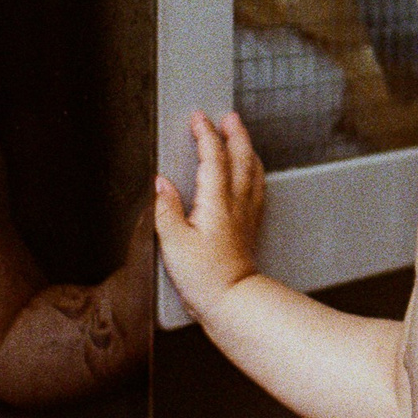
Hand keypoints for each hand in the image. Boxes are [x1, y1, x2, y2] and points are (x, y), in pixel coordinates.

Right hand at [150, 111, 265, 319]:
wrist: (232, 300)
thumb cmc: (204, 277)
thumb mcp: (173, 243)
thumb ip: (166, 209)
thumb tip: (161, 184)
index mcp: (215, 202)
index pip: (212, 157)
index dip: (205, 134)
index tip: (198, 118)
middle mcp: (235, 203)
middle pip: (240, 158)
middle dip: (234, 133)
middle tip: (228, 116)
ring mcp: (246, 213)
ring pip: (252, 171)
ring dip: (246, 149)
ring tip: (240, 136)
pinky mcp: (250, 226)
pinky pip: (256, 188)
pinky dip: (254, 171)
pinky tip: (251, 172)